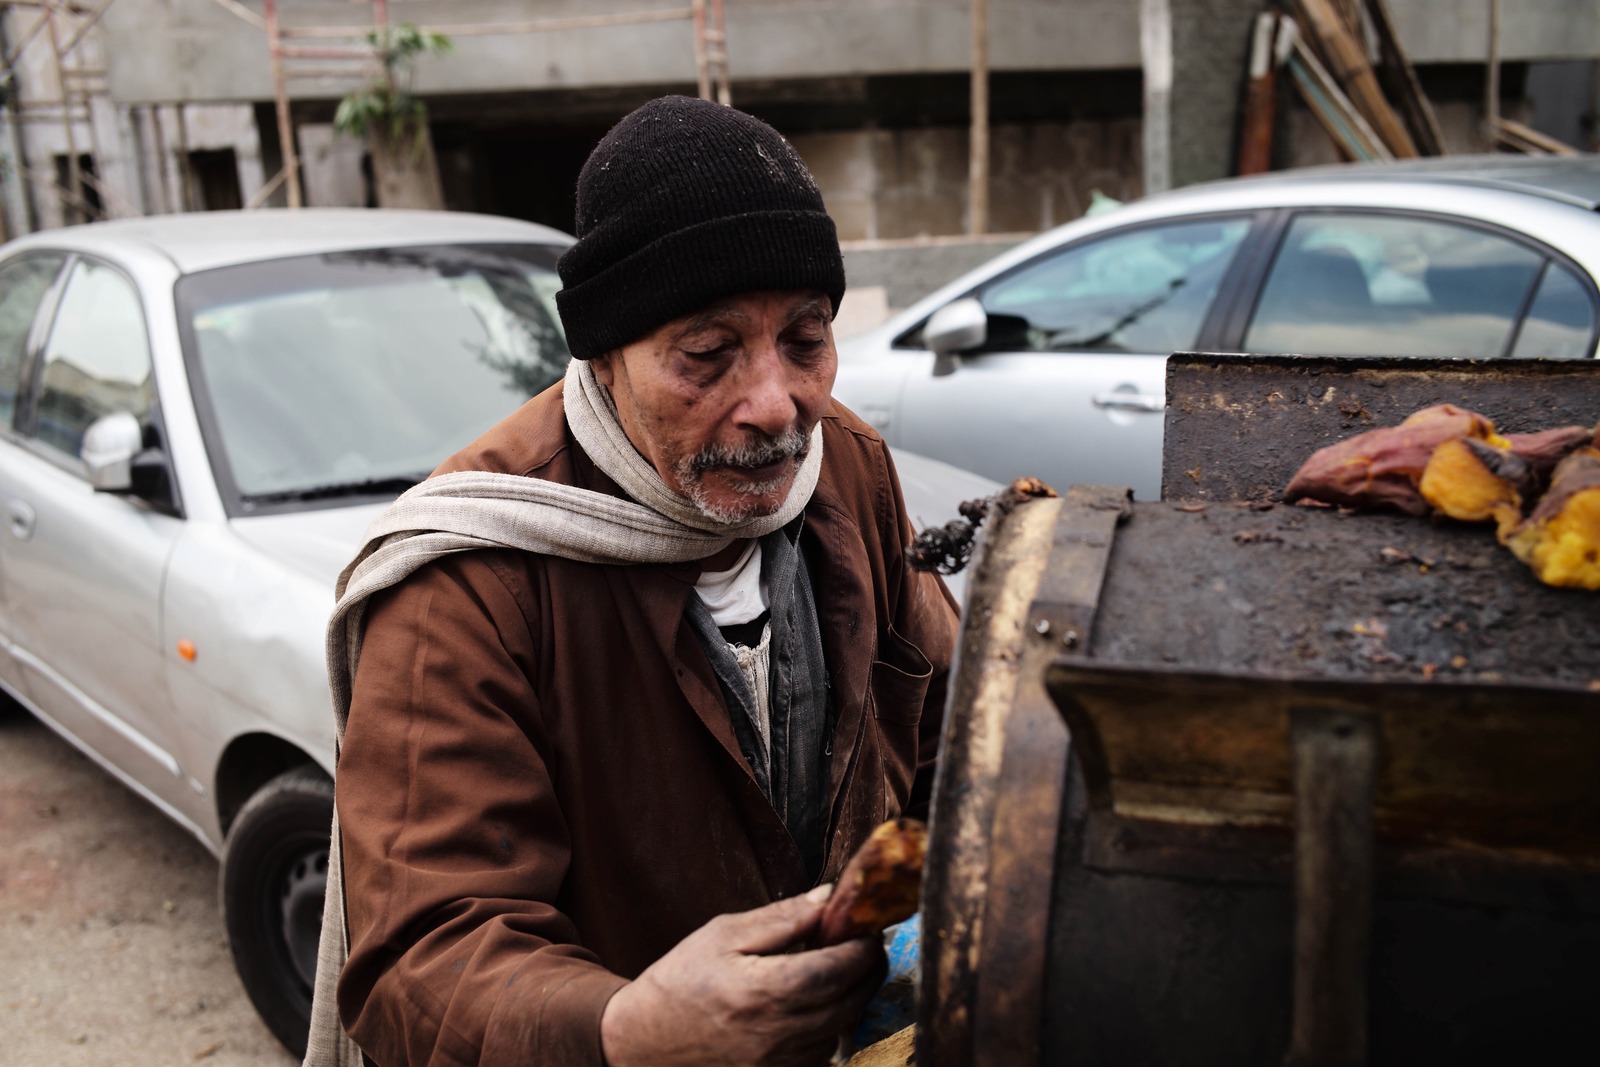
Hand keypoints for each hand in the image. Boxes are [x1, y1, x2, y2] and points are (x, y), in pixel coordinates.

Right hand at [600, 885, 885, 1066]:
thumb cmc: (679, 984)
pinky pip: (825, 1051)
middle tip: (865, 943)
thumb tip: (829, 898)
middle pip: (853, 999)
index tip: (866, 926)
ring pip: (844, 1026)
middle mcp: (780, 1033)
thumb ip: (782, 918)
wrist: (642, 1043)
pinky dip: (831, 1024)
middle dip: (869, 967)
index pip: (840, 966)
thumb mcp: (723, 935)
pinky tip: (814, 1003)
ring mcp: (782, 1064)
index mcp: (765, 990)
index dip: (863, 944)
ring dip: (852, 996)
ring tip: (837, 969)